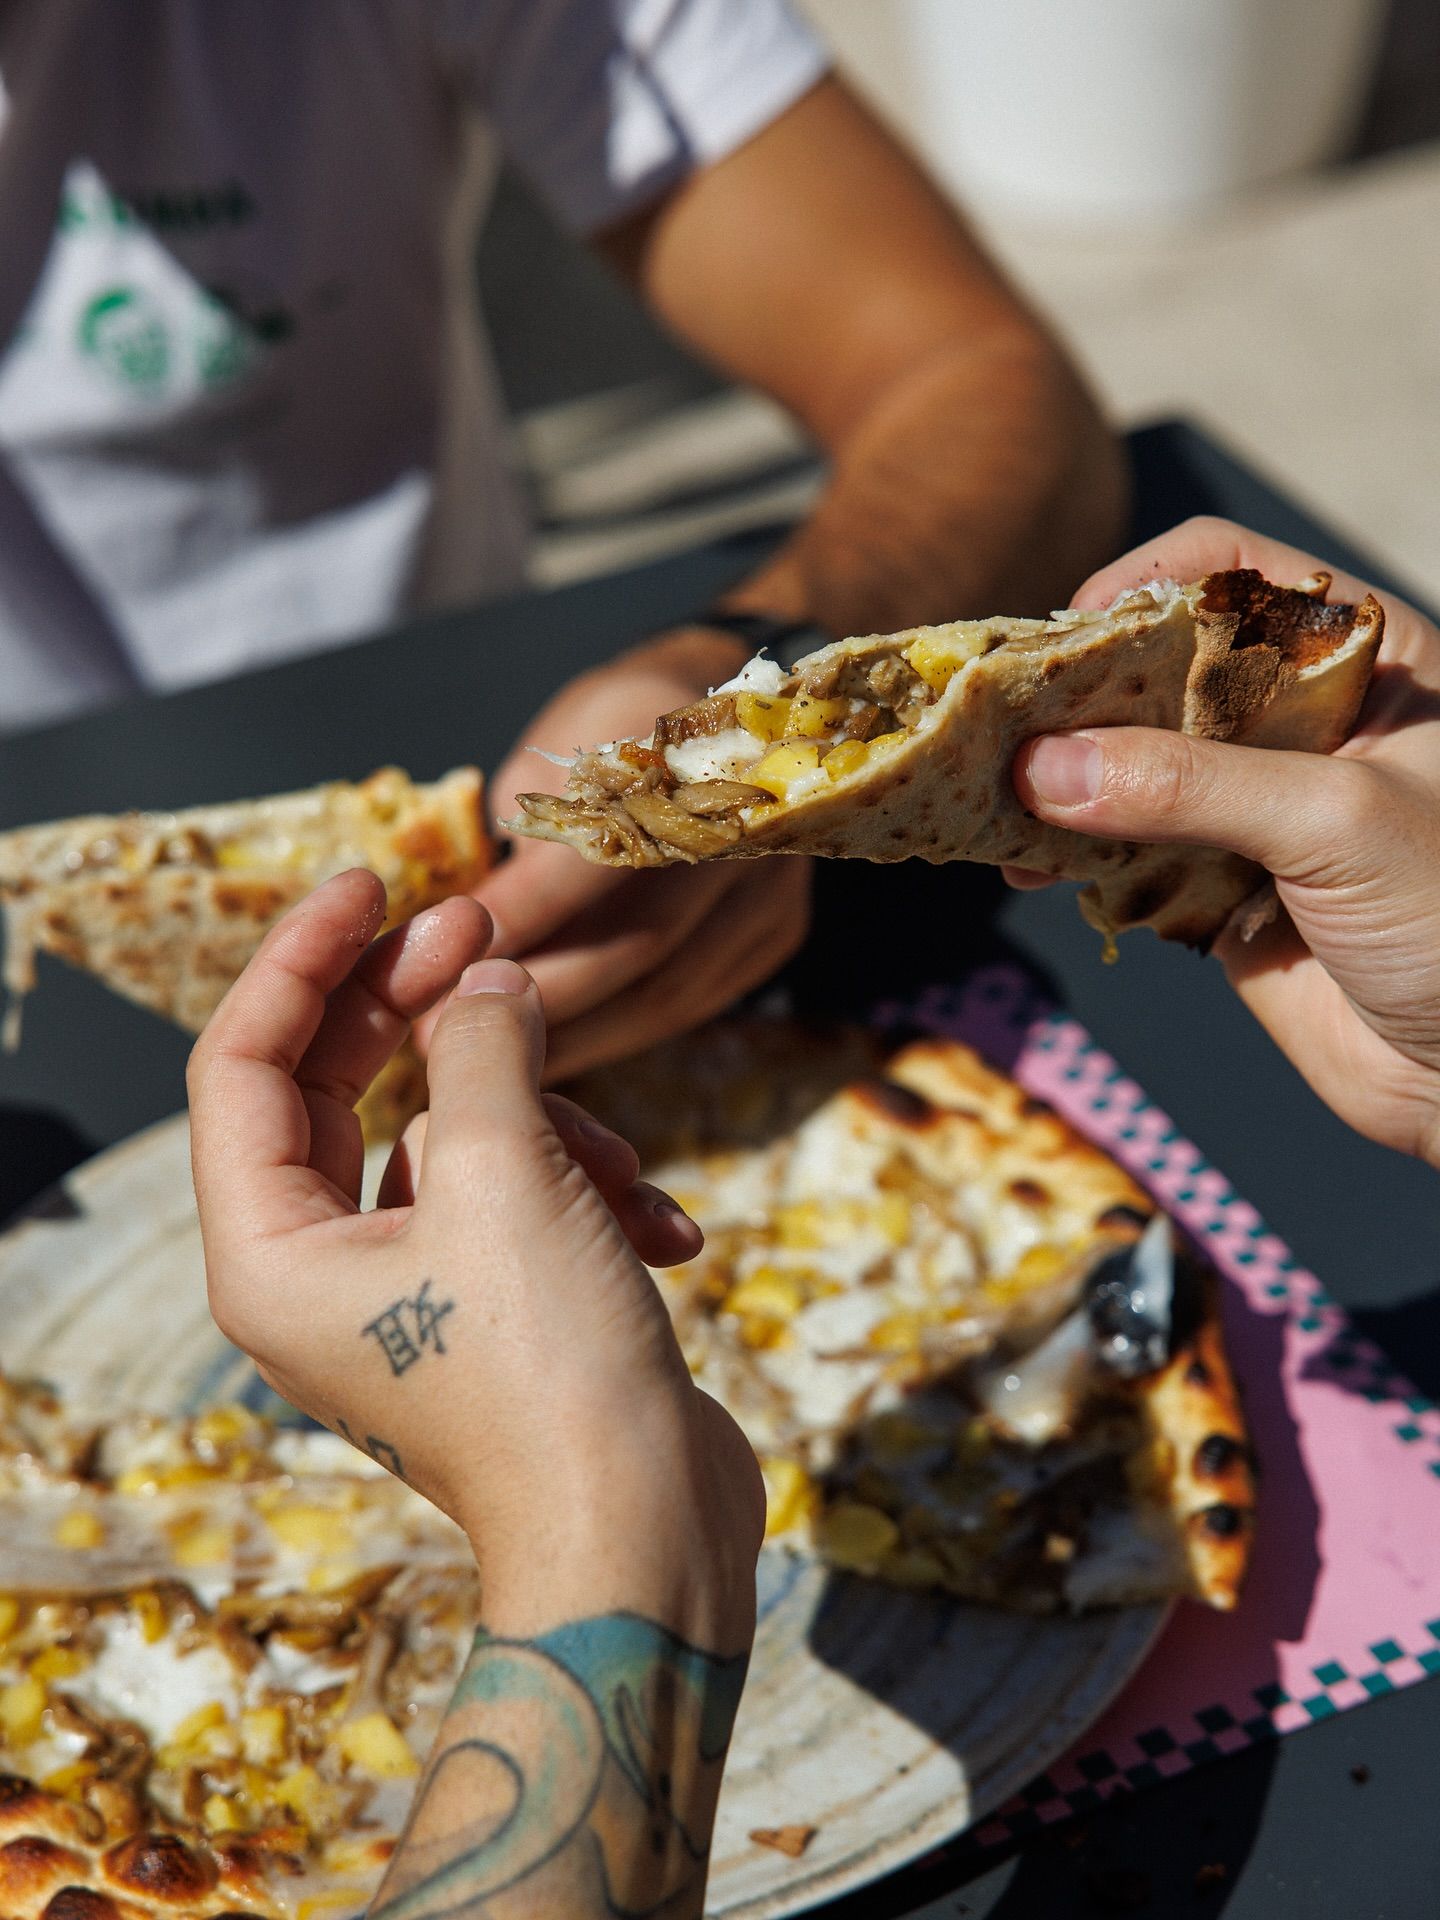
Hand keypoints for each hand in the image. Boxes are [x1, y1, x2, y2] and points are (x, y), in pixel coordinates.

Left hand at [188, 869, 763, 1647]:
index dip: (302, 956)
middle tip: (483, 931)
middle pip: (341, 1084)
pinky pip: (515, 1197)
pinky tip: (662, 1231)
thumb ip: (482, 1047)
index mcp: (269, 1249)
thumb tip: (487, 984)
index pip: (244, 1061)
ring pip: (452, 1137)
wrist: (642, 1534)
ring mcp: (404, 1291)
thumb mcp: (504, 1173)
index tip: (376, 881)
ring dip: (547, 1128)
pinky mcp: (486, 1306)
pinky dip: (586, 1191)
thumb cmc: (547, 1370)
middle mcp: (316, 1270)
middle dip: (421, 1008)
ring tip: (618, 1172)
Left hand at [459, 637, 811, 1081]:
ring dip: (576, 1035)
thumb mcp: (547, 758)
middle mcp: (742, 823)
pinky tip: (562, 1048)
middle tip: (449, 1034)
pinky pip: (692, 1002)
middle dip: (538, 996)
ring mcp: (770, 884)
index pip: (595, 856)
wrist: (724, 714)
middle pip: (638, 940)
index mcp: (675, 755)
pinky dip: (620, 1031)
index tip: (441, 959)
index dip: (520, 914)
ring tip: (495, 1065)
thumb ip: (515, 837)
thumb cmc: (611, 734)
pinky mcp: (777, 931)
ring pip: (667, 989)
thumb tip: (457, 930)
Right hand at [1006, 517, 1439, 1167]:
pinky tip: (1024, 866)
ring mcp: (1254, 808)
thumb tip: (1043, 767)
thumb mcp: (1336, 822)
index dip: (1144, 589)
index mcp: (1361, 663)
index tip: (1067, 639)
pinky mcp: (1216, 889)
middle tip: (997, 723)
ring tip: (992, 800)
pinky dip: (1067, 857)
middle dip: (1076, 695)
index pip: (1235, 575)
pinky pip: (1124, 853)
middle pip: (1160, 668)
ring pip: (1130, 765)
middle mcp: (1300, 723)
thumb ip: (1191, 786)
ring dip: (1058, 782)